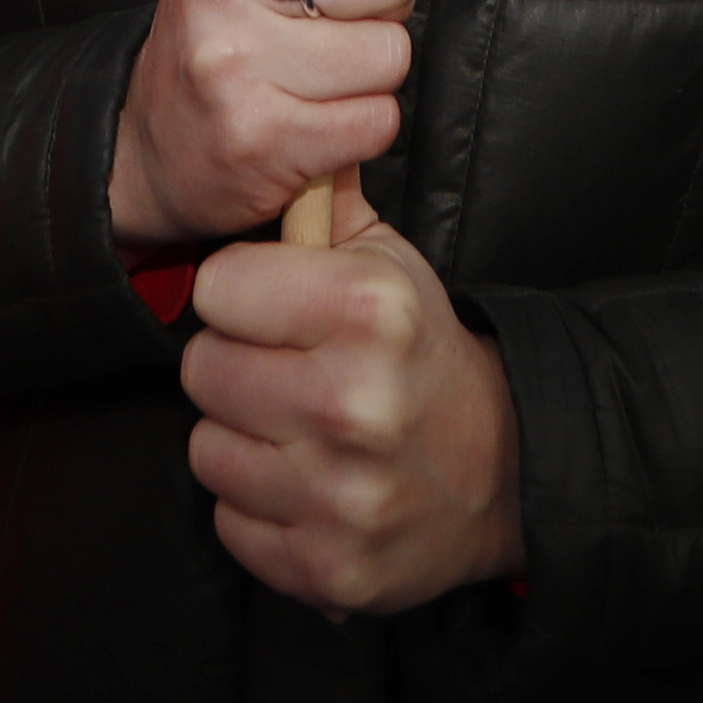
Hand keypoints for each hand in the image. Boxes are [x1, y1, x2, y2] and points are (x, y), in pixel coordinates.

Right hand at [112, 0, 414, 247]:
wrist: (152, 141)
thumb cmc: (223, 17)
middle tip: (330, 13)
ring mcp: (238, 63)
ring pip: (391, 53)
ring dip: (370, 70)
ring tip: (316, 69)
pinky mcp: (263, 140)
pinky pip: (377, 122)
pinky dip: (360, 126)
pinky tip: (313, 116)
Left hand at [184, 178, 528, 613]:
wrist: (500, 472)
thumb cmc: (421, 354)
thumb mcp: (389, 264)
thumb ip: (322, 202)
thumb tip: (280, 136)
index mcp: (371, 312)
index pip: (218, 286)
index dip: (240, 294)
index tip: (270, 307)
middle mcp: (354, 404)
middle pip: (202, 369)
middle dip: (234, 365)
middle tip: (283, 372)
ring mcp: (340, 495)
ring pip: (206, 449)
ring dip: (240, 438)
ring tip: (294, 430)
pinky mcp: (327, 566)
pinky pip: (229, 521)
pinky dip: (256, 506)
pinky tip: (303, 484)